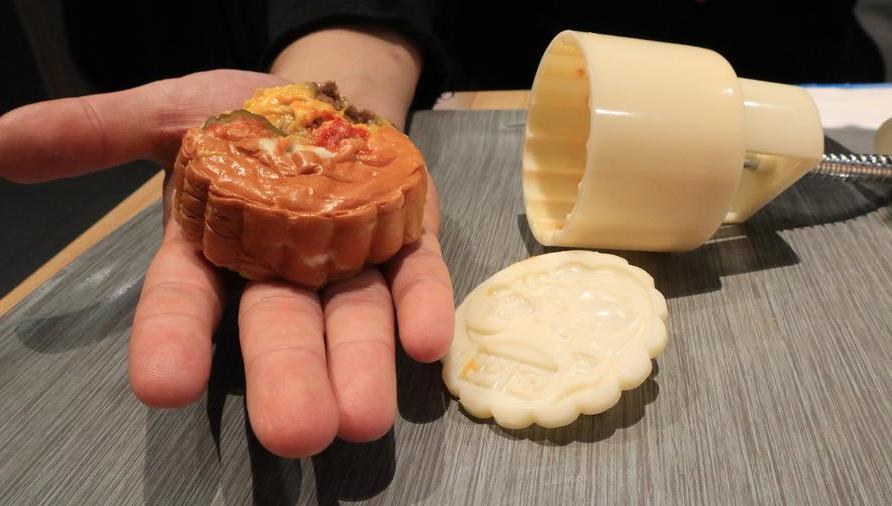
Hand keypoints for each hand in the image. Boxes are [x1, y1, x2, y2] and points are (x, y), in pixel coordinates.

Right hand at [0, 69, 454, 456]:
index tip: (162, 385)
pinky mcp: (405, 246)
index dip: (173, 340)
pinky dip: (420, 308)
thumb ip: (99, 132)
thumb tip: (2, 141)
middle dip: (286, 378)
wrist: (331, 99)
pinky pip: (415, 278)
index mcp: (214, 250)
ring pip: (351, 320)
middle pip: (277, 329)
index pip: (184, 302)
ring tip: (362, 419)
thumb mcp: (170, 113)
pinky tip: (424, 342)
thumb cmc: (246, 118)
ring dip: (359, 364)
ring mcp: (348, 262)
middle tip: (296, 434)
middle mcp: (279, 271)